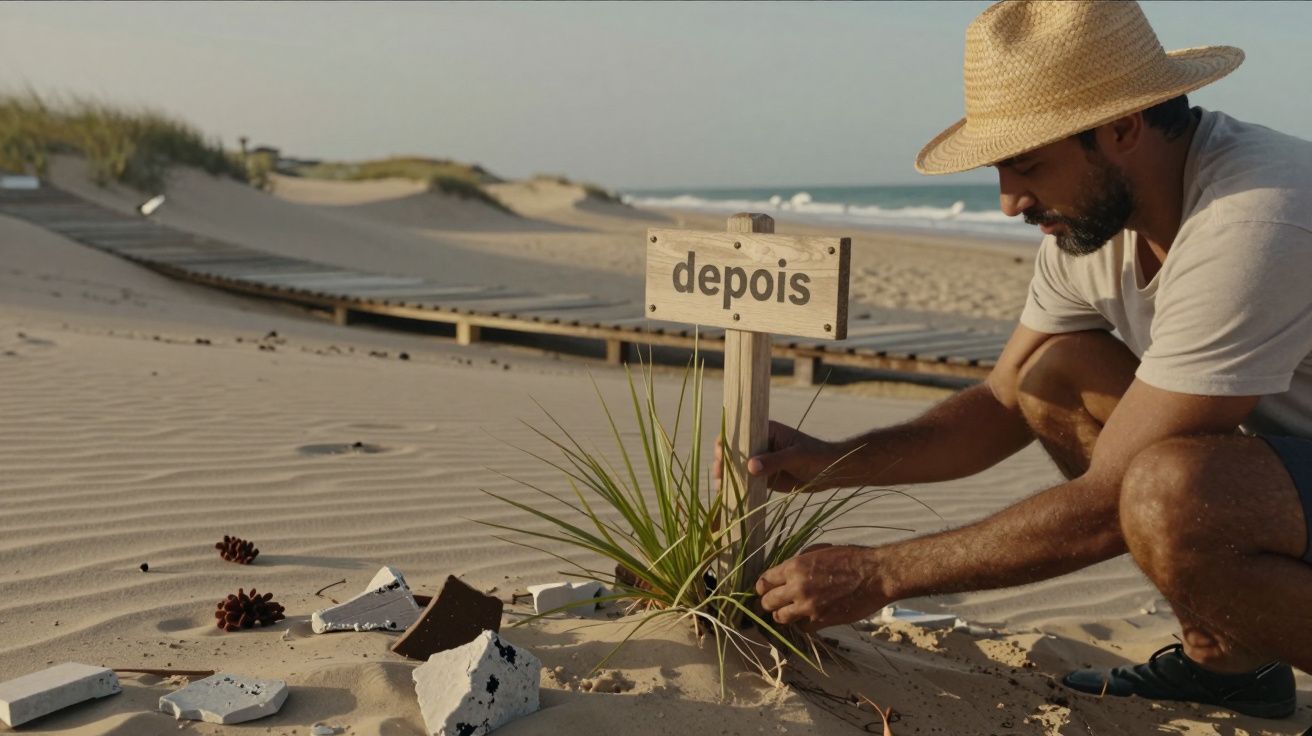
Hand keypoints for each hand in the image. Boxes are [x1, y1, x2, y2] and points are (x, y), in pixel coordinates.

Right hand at [713, 420, 842, 492]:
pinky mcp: (764, 477)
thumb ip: (775, 461)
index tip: (720, 454)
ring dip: (727, 476)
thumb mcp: (796, 456)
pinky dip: (737, 487)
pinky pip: (746, 481)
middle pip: (734, 451)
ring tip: (721, 488)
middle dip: (723, 462)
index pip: (740, 432)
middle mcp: (759, 444)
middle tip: (719, 476)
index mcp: (765, 430)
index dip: (726, 442)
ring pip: (737, 467)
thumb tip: (750, 467)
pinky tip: (728, 496)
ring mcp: (760, 461)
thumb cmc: (817, 456)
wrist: (832, 472)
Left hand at [754, 544, 888, 631]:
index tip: (763, 590)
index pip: (764, 581)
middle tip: (770, 604)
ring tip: (787, 613)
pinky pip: (802, 627)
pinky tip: (808, 618)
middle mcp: (797, 587)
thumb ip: (799, 562)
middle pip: (767, 602)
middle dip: (766, 603)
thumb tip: (785, 572)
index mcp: (795, 566)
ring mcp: (808, 606)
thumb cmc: (850, 558)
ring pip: (780, 618)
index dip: (761, 587)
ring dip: (782, 616)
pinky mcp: (821, 621)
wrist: (875, 575)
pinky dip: (803, 624)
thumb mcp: (819, 551)